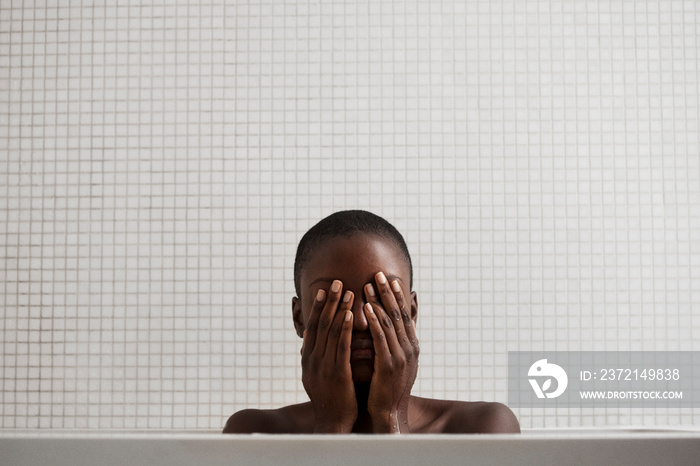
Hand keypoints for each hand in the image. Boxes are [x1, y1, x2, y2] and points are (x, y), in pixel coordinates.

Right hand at [301, 280, 356, 432]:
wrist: (332, 424)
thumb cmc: (330, 399)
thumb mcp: (316, 375)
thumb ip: (314, 356)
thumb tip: (310, 335)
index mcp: (307, 359)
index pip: (312, 327)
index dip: (317, 307)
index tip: (324, 290)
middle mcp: (312, 360)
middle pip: (320, 324)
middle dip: (329, 302)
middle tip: (336, 282)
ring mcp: (323, 367)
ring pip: (330, 332)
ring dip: (339, 309)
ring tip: (348, 292)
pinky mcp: (336, 374)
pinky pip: (341, 347)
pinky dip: (346, 328)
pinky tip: (351, 315)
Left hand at [363, 271, 418, 432]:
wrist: (388, 414)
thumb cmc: (387, 388)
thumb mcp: (397, 362)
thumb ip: (395, 343)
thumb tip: (393, 328)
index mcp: (412, 346)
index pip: (405, 315)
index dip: (398, 296)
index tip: (391, 279)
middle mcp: (410, 348)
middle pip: (399, 314)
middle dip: (389, 292)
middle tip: (379, 274)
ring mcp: (401, 356)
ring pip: (389, 322)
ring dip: (378, 302)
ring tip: (368, 285)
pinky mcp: (389, 364)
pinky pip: (381, 337)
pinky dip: (374, 320)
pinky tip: (366, 308)